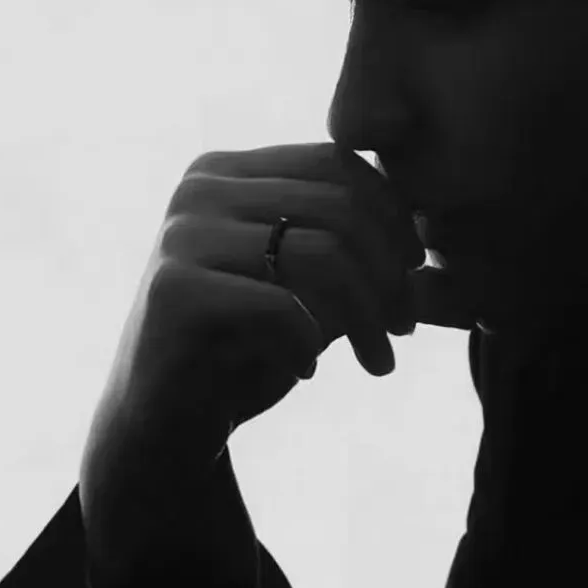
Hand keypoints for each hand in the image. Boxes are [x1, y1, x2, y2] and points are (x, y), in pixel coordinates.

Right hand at [78, 142, 470, 587]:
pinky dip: (309, 343)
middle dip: (390, 274)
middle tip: (404, 328)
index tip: (415, 272)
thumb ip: (352, 245)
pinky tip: (308, 369)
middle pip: (340, 206)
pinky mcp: (174, 290)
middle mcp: (201, 188)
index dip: (393, 216)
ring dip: (366, 317)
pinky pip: (282, 305)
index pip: (339, 164)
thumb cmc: (248, 347)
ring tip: (377, 360)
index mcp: (232, 172)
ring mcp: (182, 233)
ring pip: (323, 253)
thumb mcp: (309, 285)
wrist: (166, 422)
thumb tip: (422, 230)